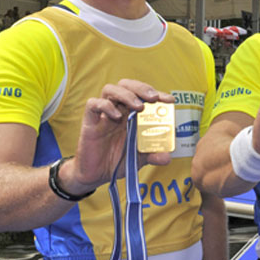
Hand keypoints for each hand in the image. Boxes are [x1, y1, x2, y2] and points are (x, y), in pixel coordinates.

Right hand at [63, 79, 174, 194]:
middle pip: (127, 85)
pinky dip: (105, 106)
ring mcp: (104, 114)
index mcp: (133, 114)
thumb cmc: (119, 161)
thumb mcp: (141, 158)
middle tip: (153, 98)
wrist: (97, 174)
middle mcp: (119, 110)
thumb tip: (167, 157)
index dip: (157, 93)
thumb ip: (154, 155)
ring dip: (126, 94)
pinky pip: (93, 104)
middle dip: (142, 88)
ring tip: (139, 107)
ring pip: (110, 90)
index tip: (169, 100)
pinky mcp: (90, 122)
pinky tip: (117, 117)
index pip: (144, 95)